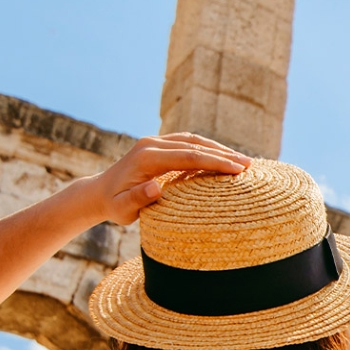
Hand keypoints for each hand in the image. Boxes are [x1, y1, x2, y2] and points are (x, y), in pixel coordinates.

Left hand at [84, 133, 250, 224]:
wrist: (99, 193)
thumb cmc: (114, 205)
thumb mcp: (122, 209)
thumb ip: (137, 198)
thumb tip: (156, 187)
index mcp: (147, 156)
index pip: (188, 156)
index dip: (215, 161)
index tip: (237, 170)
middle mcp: (152, 144)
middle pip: (195, 145)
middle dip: (223, 154)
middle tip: (249, 164)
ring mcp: (156, 141)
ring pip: (194, 140)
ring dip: (219, 149)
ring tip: (242, 160)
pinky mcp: (160, 145)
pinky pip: (188, 143)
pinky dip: (208, 148)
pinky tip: (224, 158)